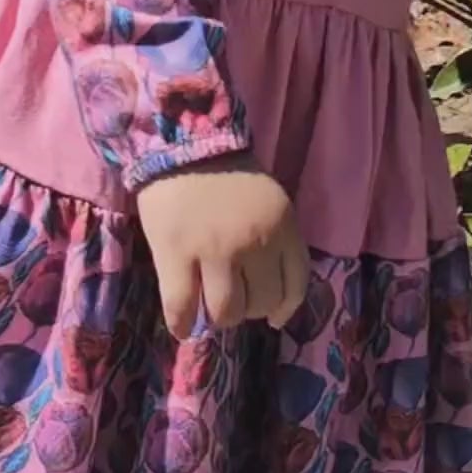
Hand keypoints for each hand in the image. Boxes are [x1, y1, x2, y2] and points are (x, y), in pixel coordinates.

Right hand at [136, 157, 308, 339]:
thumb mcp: (270, 201)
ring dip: (219, 318)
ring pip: (225, 312)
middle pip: (260, 303)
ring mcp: (214, 250)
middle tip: (234, 303)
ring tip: (209, 309)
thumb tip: (274, 301)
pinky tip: (182, 328)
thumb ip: (276, 240)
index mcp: (283, 226)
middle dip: (249, 310)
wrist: (181, 144)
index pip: (295, 285)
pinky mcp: (176, 254)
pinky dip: (182, 325)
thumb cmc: (227, 173)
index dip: (285, 309)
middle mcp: (254, 242)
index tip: (274, 318)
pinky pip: (181, 306)